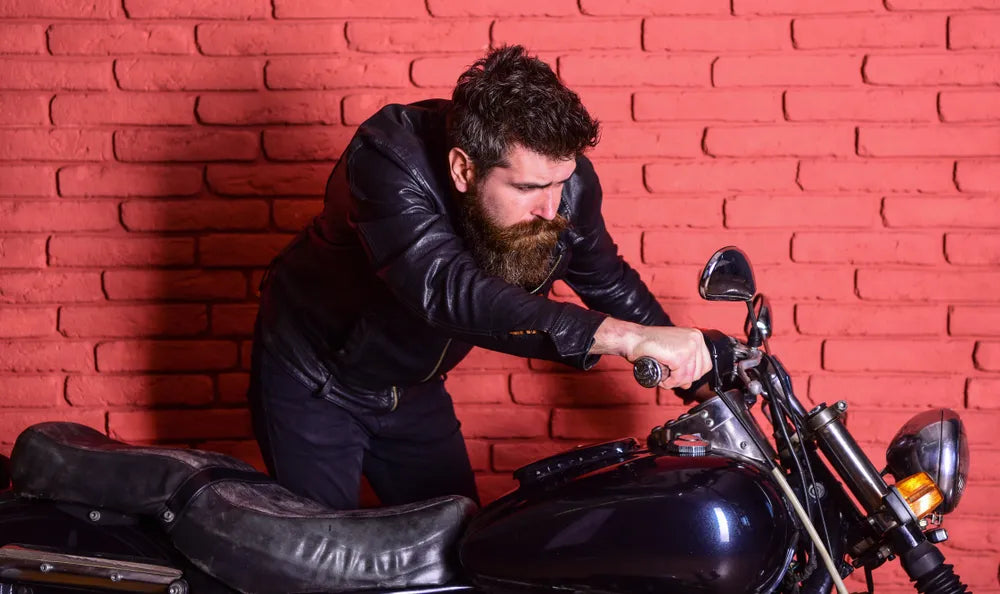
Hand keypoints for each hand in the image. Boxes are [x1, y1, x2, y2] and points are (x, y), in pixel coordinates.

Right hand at [591, 319, 712, 389]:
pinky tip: (662, 378)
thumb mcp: (673, 349)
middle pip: (699, 372)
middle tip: (670, 378)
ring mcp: (689, 347)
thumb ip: (685, 362)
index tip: (680, 376)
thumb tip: (689, 382)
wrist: (633, 338)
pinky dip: (670, 382)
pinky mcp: (679, 356)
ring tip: (665, 378)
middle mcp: (695, 339)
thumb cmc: (648, 344)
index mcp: (696, 336)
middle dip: (684, 380)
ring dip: (675, 382)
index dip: (693, 374)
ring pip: (689, 377)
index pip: (706, 364)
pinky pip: (679, 378)